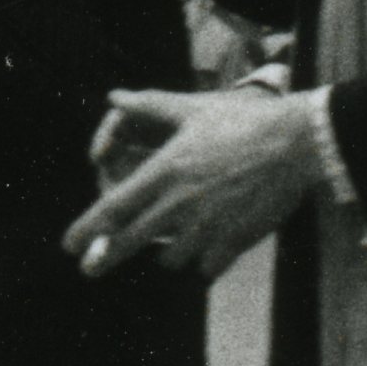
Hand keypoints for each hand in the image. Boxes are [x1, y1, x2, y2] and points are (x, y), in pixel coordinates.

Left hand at [70, 82, 323, 279]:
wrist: (296, 143)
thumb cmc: (244, 121)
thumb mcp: (194, 108)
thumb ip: (150, 104)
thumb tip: (115, 96)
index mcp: (166, 171)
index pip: (114, 207)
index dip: (87, 228)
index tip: (70, 244)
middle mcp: (180, 203)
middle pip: (131, 240)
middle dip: (107, 257)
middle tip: (90, 269)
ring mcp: (207, 227)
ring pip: (171, 258)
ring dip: (167, 253)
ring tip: (174, 241)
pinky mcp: (235, 241)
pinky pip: (207, 266)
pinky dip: (204, 261)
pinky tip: (209, 251)